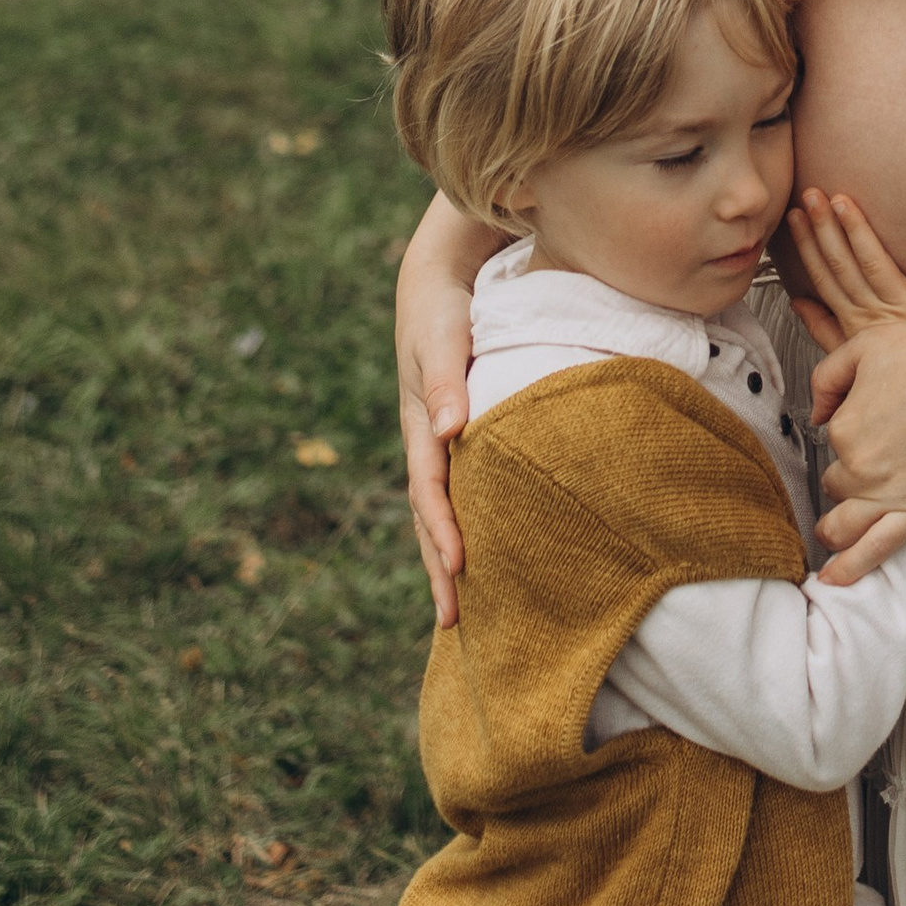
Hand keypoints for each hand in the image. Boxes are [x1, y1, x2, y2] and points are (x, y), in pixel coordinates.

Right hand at [398, 314, 470, 629]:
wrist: (438, 283)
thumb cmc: (445, 310)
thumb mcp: (442, 338)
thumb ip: (445, 379)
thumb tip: (450, 428)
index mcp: (421, 424)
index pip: (429, 490)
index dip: (443, 530)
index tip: (459, 568)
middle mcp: (428, 441)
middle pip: (428, 516)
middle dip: (438, 568)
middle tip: (452, 622)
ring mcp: (440, 443)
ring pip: (440, 511)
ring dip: (447, 558)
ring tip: (462, 612)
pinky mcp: (458, 438)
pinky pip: (459, 491)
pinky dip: (465, 526)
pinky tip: (485, 555)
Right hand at [788, 195, 905, 347]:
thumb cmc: (895, 366)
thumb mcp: (850, 351)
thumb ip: (822, 327)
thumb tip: (798, 302)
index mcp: (854, 320)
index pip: (824, 277)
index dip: (807, 246)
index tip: (795, 216)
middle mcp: (876, 311)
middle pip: (844, 266)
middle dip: (825, 228)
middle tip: (812, 196)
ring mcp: (905, 307)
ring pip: (877, 264)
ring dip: (859, 231)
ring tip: (844, 201)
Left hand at [806, 309, 905, 585]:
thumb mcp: (864, 346)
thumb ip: (826, 378)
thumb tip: (815, 414)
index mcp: (842, 428)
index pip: (831, 445)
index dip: (847, 436)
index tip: (867, 427)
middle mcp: (859, 467)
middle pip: (835, 486)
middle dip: (840, 483)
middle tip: (855, 476)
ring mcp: (889, 493)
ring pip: (844, 527)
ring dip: (833, 532)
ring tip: (830, 535)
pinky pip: (876, 550)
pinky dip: (851, 569)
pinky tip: (833, 579)